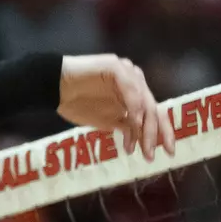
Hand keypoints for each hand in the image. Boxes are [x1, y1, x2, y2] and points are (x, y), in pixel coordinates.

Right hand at [57, 54, 175, 160]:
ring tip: (142, 147)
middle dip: (155, 134)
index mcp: (134, 91)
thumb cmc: (76, 102)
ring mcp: (126, 71)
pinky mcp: (116, 67)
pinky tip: (134, 123)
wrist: (52, 87)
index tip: (168, 153)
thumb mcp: (106, 120)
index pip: (153, 113)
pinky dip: (134, 107)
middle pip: (153, 108)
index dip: (162, 133)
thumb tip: (139, 142)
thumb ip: (125, 126)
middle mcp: (134, 80)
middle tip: (154, 154)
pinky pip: (130, 89)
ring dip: (145, 127)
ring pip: (144, 102)